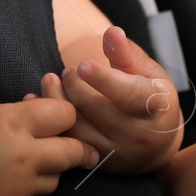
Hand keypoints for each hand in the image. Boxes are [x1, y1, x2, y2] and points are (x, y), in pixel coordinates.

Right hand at [0, 98, 97, 195]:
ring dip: (51, 169)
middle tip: (74, 145)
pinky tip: (8, 180)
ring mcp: (20, 187)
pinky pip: (34, 195)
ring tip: (29, 162)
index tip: (57, 115)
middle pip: (73, 150)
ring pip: (56, 177)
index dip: (65, 112)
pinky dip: (29, 187)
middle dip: (76, 145)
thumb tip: (43, 114)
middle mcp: (23, 156)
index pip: (65, 114)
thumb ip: (16, 114)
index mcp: (13, 124)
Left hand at [24, 26, 183, 174]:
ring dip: (58, 101)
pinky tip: (38, 101)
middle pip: (98, 109)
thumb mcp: (149, 73)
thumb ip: (128, 54)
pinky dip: (50, 122)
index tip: (83, 65)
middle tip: (68, 71)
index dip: (105, 80)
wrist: (156, 144)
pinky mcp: (98, 162)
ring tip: (51, 81)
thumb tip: (112, 32)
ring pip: (79, 128)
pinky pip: (67, 142)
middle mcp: (140, 135)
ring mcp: (118, 153)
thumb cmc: (151, 98)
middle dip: (76, 85)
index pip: (131, 95)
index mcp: (157, 108)